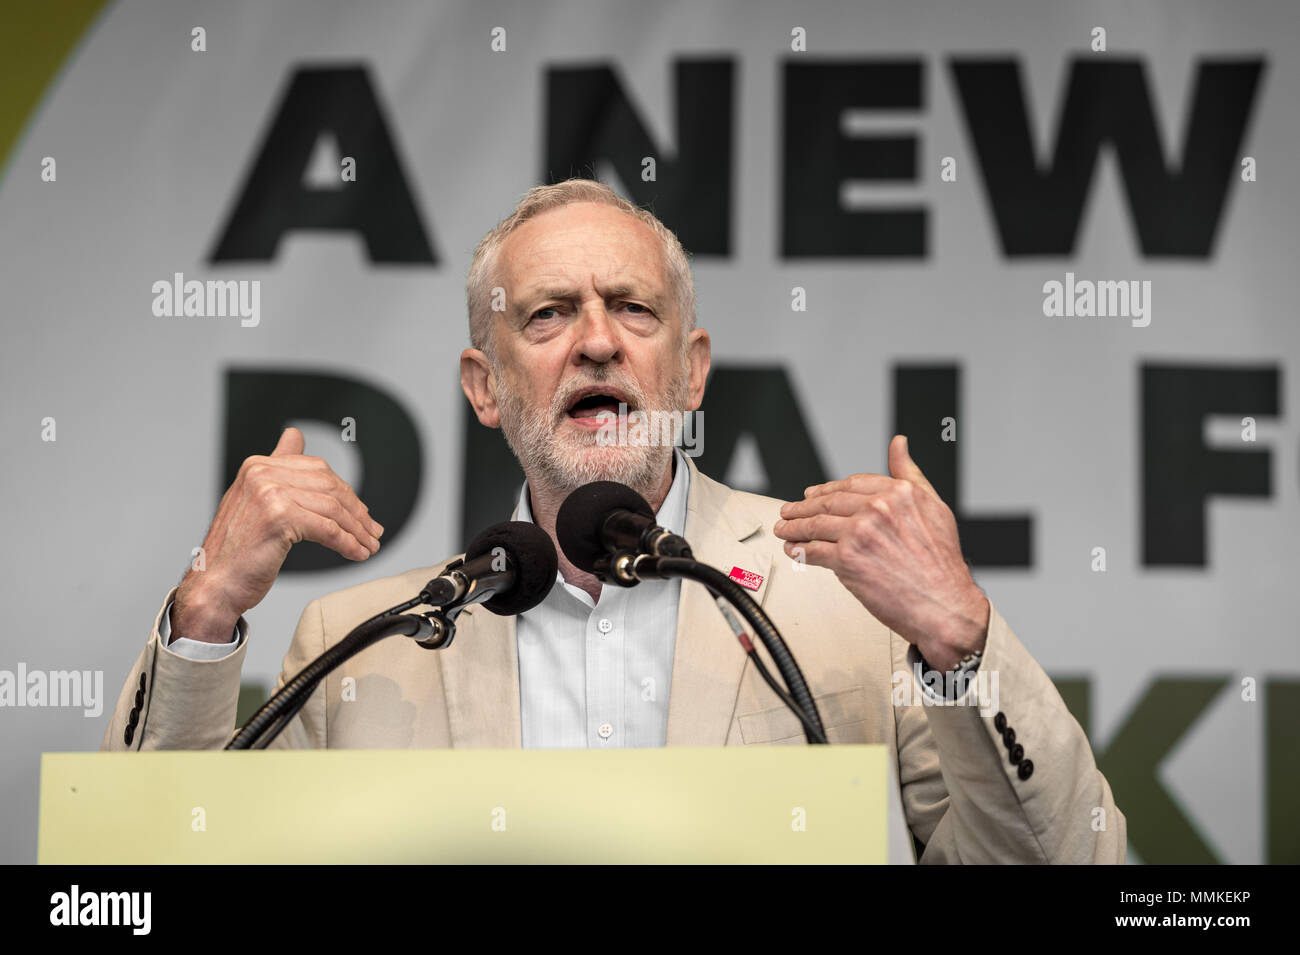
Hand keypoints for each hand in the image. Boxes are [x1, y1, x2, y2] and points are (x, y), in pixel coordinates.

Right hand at [171, 428, 383, 642]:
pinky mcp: (278, 517)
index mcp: (258, 465)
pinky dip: (347, 543)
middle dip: (356, 512)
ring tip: (368, 546)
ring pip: (332, 508)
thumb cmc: (237, 551)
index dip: (345, 493)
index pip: (318, 469)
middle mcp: (261, 473)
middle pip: (329, 486)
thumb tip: (295, 435)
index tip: (361, 514)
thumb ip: (277, 467)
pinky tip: (356, 553)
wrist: (213, 585)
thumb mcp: (255, 499)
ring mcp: (269, 492)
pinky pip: (327, 529)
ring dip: (356, 530)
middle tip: (372, 532)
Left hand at [773, 434, 988, 669]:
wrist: (944, 606)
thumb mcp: (933, 506)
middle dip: (803, 507)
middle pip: (828, 502)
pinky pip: (814, 551)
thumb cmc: (942, 563)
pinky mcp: (847, 560)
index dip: (827, 489)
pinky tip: (793, 549)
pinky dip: (799, 550)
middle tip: (790, 511)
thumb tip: (899, 444)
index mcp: (898, 492)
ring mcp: (860, 533)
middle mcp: (878, 508)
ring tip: (785, 529)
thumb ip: (910, 473)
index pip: (850, 484)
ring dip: (795, 527)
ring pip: (817, 525)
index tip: (813, 494)